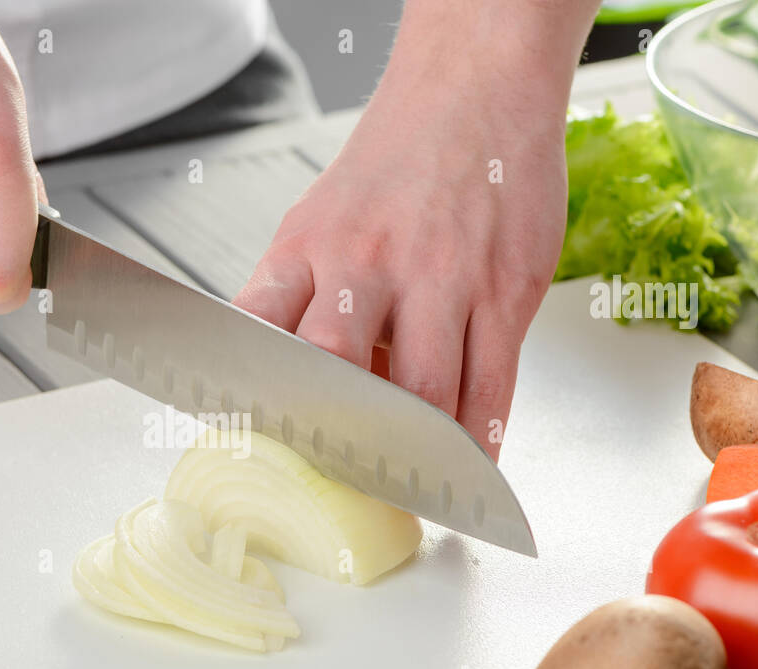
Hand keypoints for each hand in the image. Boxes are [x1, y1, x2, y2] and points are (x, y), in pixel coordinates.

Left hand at [234, 0, 598, 456]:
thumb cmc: (390, 168)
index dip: (251, 398)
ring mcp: (440, 278)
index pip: (258, 336)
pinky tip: (469, 469)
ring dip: (415, 458)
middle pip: (335, 373)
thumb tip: (272, 389)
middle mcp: (364, 264)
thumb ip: (293, 302)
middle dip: (336, 441)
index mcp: (302, 251)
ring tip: (410, 489)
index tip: (256, 449)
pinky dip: (480, 441)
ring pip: (423, 395)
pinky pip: (493, 386)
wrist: (471, 89)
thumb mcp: (313, 223)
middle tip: (344, 485)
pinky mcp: (506, 289)